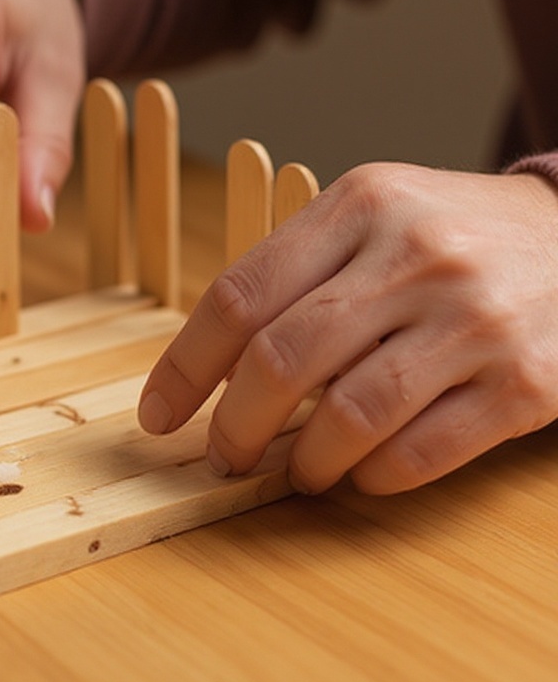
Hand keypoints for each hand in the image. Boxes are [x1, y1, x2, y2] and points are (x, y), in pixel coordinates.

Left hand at [138, 163, 557, 493]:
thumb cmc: (448, 233)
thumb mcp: (369, 216)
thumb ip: (293, 272)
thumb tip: (211, 364)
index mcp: (359, 205)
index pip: (239, 295)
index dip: (185, 366)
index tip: (160, 413)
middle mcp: (415, 256)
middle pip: (283, 359)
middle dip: (235, 425)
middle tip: (223, 455)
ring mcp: (474, 319)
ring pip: (351, 415)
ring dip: (306, 461)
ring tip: (297, 471)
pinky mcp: (526, 382)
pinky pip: (422, 451)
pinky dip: (374, 475)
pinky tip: (361, 471)